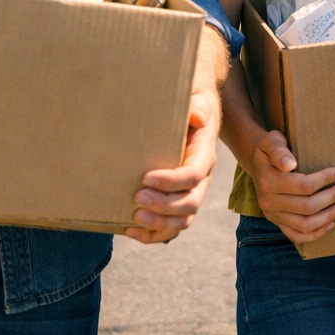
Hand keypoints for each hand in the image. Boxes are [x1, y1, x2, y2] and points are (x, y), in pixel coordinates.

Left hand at [128, 85, 218, 243]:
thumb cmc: (190, 107)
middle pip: (190, 203)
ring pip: (182, 220)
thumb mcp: (197, 99)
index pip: (194, 175)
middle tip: (137, 198)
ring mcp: (190, 193)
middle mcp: (201, 179)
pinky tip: (131, 231)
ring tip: (135, 219)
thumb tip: (197, 116)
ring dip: (160, 225)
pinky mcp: (177, 203)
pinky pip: (170, 228)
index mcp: (204, 155)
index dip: (172, 182)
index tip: (146, 178)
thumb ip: (197, 107)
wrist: (192, 115)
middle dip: (164, 206)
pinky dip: (153, 235)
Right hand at [250, 130, 334, 242]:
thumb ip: (279, 151)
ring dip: (328, 216)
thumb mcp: (270, 141)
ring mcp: (273, 215)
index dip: (325, 179)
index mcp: (268, 181)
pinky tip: (331, 223)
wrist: (257, 163)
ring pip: (304, 224)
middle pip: (306, 206)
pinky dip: (315, 234)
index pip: (302, 185)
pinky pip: (296, 236)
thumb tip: (290, 164)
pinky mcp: (277, 223)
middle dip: (332, 198)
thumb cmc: (269, 149)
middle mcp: (268, 202)